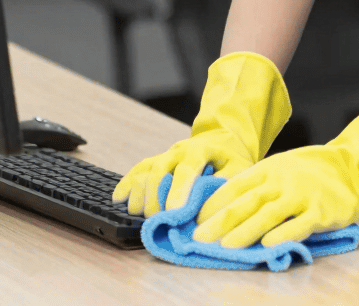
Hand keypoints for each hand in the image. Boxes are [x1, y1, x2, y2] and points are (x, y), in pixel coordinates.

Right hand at [111, 51, 291, 215]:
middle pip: (160, 170)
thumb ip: (225, 186)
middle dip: (156, 197)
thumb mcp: (239, 168)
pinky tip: (118, 198)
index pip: (186, 169)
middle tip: (158, 219)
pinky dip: (127, 184)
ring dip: (140, 194)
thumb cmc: (232, 157)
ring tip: (140, 215)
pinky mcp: (155, 161)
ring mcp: (165, 155)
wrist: (222, 138)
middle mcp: (179, 150)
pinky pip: (137, 170)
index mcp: (201, 149)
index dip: (178, 191)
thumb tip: (209, 213)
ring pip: (145, 171)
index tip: (172, 212)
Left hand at [193, 142, 358, 247]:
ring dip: (245, 231)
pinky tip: (268, 246)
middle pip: (248, 201)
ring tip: (226, 246)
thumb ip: (258, 185)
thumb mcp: (281, 168)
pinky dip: (282, 235)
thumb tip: (223, 208)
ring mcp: (302, 195)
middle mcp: (283, 180)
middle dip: (221, 220)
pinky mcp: (321, 211)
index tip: (195, 219)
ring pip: (269, 214)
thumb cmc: (310, 171)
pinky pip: (299, 224)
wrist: (351, 168)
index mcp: (269, 168)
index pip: (236, 185)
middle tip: (199, 237)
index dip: (215, 202)